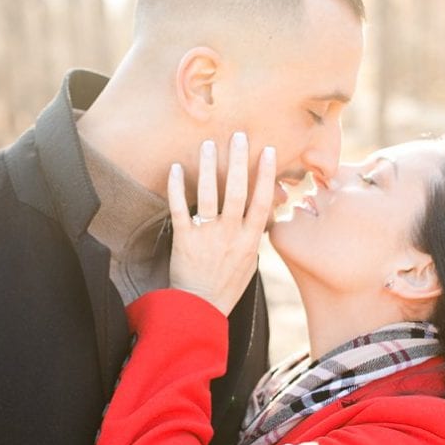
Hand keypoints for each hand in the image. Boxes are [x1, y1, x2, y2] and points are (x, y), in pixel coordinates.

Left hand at [167, 132, 275, 316]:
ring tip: (208, 144)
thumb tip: (262, 213)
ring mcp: (207, 236)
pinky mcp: (184, 240)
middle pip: (237, 191)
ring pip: (209, 196)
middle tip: (238, 136)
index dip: (266, 174)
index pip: (262, 200)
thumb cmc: (226, 285)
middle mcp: (231, 234)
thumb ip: (254, 235)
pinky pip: (180, 209)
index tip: (267, 151)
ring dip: (209, 167)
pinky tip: (177, 168)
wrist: (200, 309)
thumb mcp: (250, 262)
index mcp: (250, 239)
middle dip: (238, 161)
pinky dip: (177, 188)